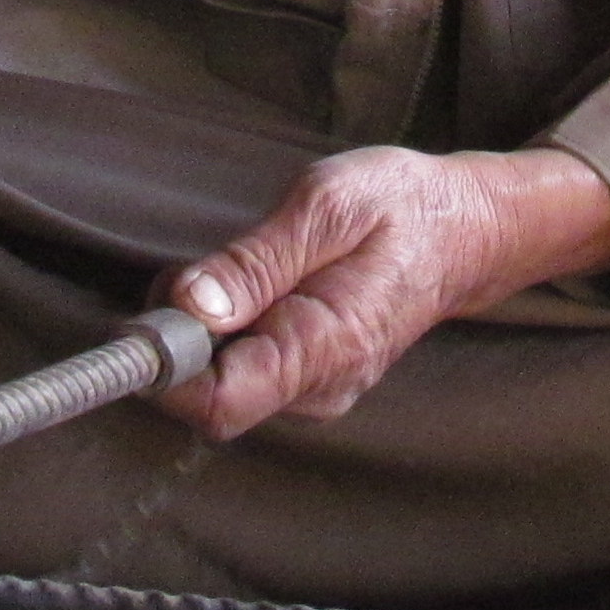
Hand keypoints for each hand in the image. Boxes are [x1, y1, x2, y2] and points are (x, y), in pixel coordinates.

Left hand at [155, 147, 609, 439]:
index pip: (218, 403)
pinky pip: (244, 372)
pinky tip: (249, 289)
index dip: (164, 369)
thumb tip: (193, 306)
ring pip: (222, 384)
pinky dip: (224, 334)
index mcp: (323, 348)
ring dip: (201, 333)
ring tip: (234, 269)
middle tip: (196, 270)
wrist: (468, 230)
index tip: (141, 317)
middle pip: (209, 398)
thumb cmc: (402, 207)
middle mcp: (318, 388)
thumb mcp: (328, 206)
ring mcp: (316, 390)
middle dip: (179, 340)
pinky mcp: (310, 379)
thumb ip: (257, 261)